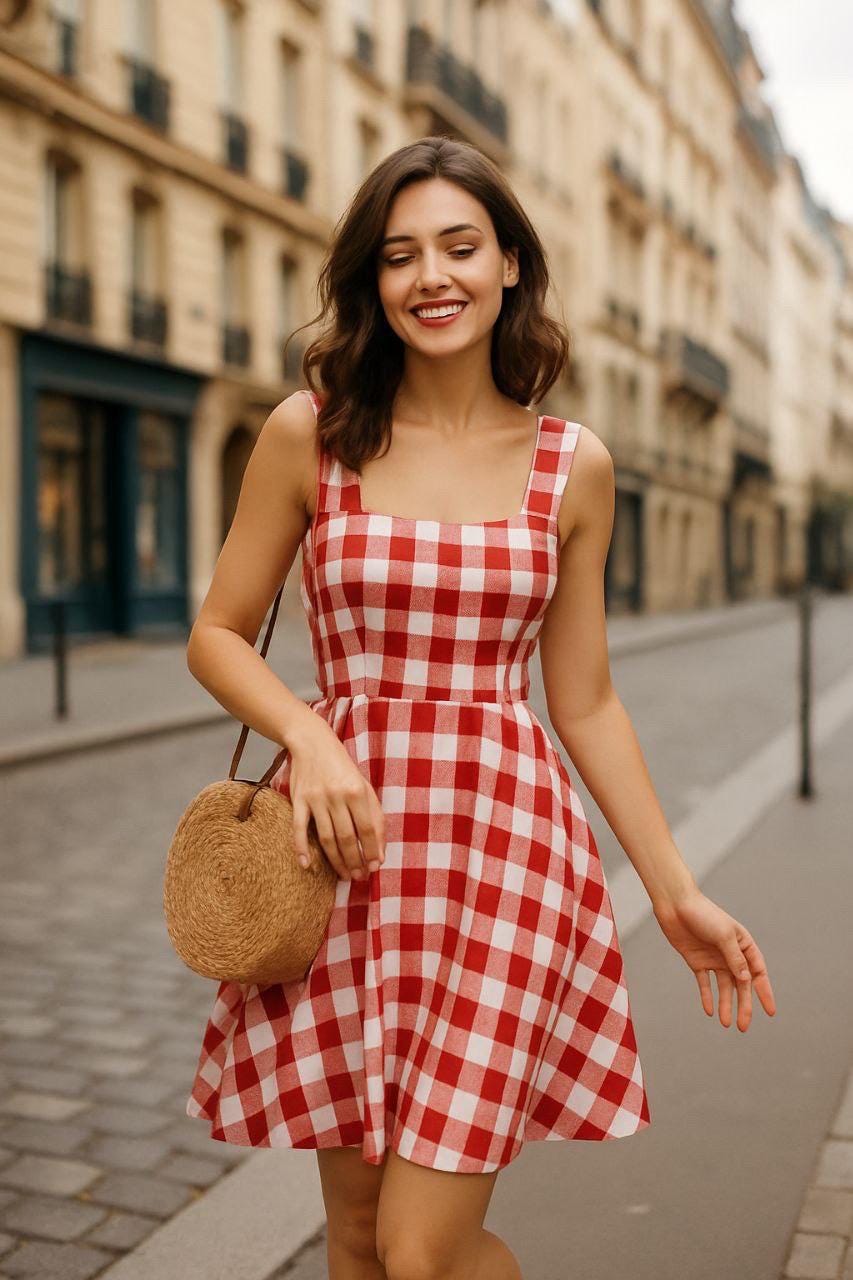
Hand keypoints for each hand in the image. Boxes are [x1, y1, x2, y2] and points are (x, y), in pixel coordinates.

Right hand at [284, 713, 385, 881]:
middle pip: (347, 837)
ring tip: (345, 875)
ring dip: (336, 861)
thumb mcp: (364, 785)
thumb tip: (380, 850)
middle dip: (355, 861)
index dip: (372, 851)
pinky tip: (307, 865)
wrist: (312, 743)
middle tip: (359, 877)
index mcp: (357, 791)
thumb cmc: (342, 767)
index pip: (368, 828)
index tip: (375, 867)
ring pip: (326, 838)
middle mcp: (337, 796)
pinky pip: (298, 828)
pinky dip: (301, 848)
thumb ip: (374, 815)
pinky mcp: (298, 800)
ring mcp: (316, 799)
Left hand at [652, 887, 775, 1031]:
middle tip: (744, 1026)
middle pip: (741, 984)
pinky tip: (710, 1011)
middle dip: (744, 1006)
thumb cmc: (703, 914)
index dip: (764, 992)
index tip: (770, 1012)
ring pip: (724, 987)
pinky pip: (705, 983)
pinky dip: (708, 997)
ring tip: (727, 1024)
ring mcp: (714, 958)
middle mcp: (730, 954)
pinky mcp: (697, 961)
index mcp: (743, 945)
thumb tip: (746, 980)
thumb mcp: (723, 935)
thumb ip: (735, 958)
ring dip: (726, 1005)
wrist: (675, 904)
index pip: (758, 972)